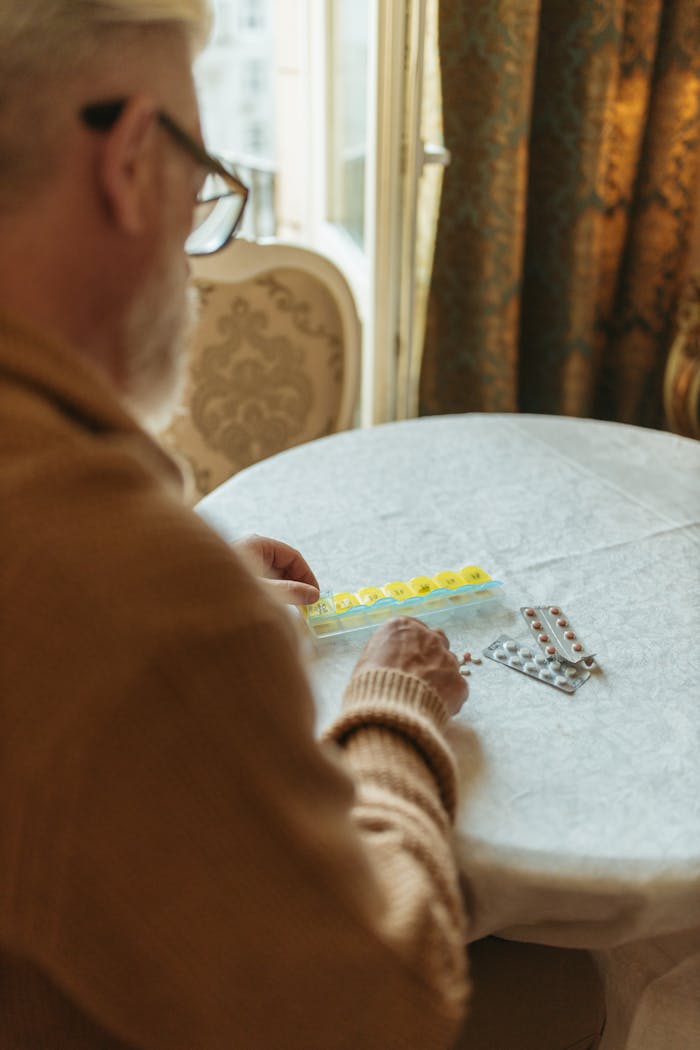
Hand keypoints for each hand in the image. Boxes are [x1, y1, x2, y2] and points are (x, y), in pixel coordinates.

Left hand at [233, 534, 319, 605]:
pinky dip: (274, 591)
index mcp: (258, 544)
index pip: (293, 556)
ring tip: (292, 606)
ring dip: (286, 589)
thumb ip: (289, 591)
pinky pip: (264, 580)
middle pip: (284, 564)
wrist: (194, 602)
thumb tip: (313, 594)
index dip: (307, 575)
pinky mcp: (240, 575)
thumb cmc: (226, 590)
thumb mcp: (263, 590)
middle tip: (305, 602)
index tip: (315, 593)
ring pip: (275, 573)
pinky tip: (277, 605)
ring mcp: (245, 562)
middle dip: (297, 583)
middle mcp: (252, 550)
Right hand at [351, 617, 466, 716]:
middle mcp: (429, 638)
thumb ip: (386, 651)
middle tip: (419, 676)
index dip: (412, 647)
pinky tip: (432, 708)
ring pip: (449, 665)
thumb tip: (391, 659)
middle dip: (431, 656)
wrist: (389, 710)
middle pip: (437, 641)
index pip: (415, 630)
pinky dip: (449, 698)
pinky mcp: (459, 682)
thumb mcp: (368, 658)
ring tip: (424, 697)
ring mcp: (447, 659)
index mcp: (403, 627)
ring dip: (441, 677)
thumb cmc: (371, 685)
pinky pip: (457, 689)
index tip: (408, 659)